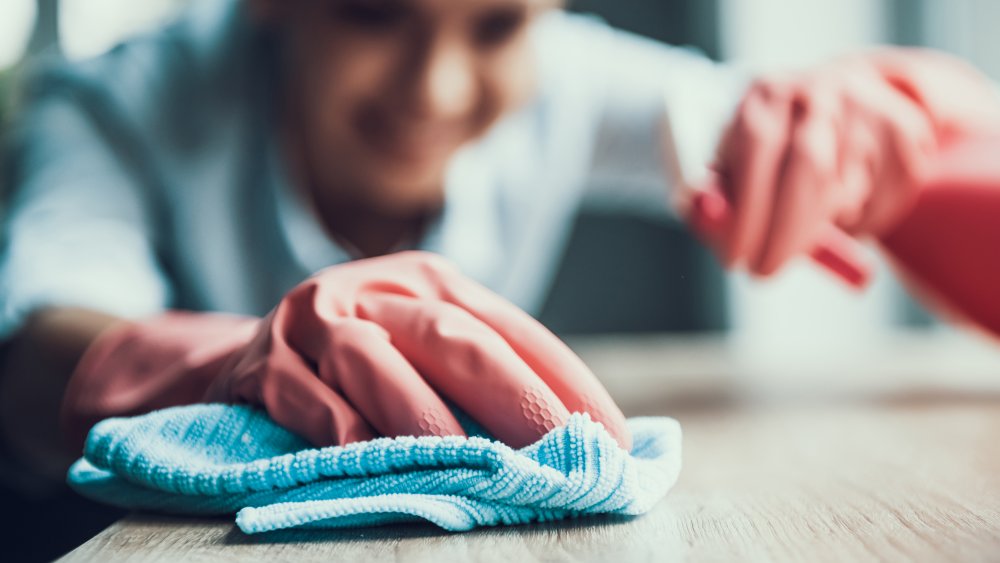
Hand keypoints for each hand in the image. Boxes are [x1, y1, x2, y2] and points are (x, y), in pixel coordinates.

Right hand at [61, 251, 630, 449]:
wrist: (244, 358)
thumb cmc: (357, 364)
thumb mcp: (419, 348)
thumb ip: (479, 380)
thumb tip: (574, 439)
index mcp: (431, 282)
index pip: (510, 328)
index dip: (565, 380)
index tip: (613, 437)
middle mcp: (376, 288)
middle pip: (452, 337)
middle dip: (515, 398)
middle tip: (563, 454)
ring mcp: (313, 320)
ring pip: (373, 359)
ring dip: (423, 415)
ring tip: (469, 465)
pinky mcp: (260, 362)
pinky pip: (300, 396)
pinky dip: (333, 427)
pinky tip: (361, 455)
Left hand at [711, 48, 999, 275]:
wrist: (843, 97)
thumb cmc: (772, 147)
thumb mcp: (733, 163)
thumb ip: (717, 195)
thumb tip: (710, 223)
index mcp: (767, 94)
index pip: (759, 146)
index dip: (747, 210)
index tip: (736, 258)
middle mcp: (819, 93)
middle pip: (810, 166)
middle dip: (786, 232)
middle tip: (765, 272)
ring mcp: (868, 109)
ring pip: (848, 192)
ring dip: (821, 228)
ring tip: (802, 226)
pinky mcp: (906, 133)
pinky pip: (883, 202)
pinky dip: (859, 225)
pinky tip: (842, 211)